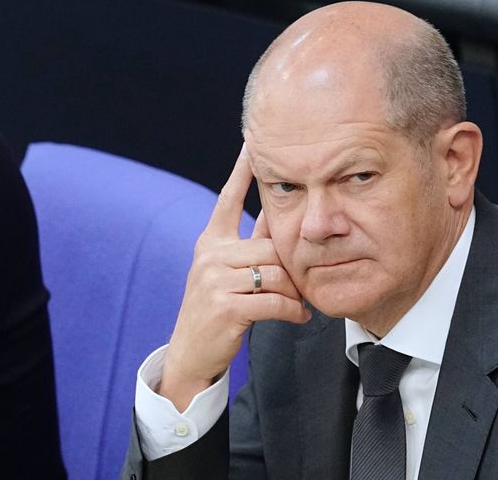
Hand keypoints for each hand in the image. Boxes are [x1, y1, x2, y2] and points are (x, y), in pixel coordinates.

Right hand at [159, 145, 310, 411]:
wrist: (193, 353)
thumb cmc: (220, 309)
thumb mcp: (229, 271)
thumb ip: (252, 245)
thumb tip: (278, 216)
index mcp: (212, 241)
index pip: (229, 198)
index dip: (242, 171)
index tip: (253, 143)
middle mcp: (210, 254)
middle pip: (271, 244)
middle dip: (292, 265)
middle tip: (304, 282)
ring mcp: (215, 279)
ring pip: (277, 272)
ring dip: (295, 290)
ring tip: (301, 301)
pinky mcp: (226, 306)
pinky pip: (275, 300)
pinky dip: (293, 310)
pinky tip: (300, 316)